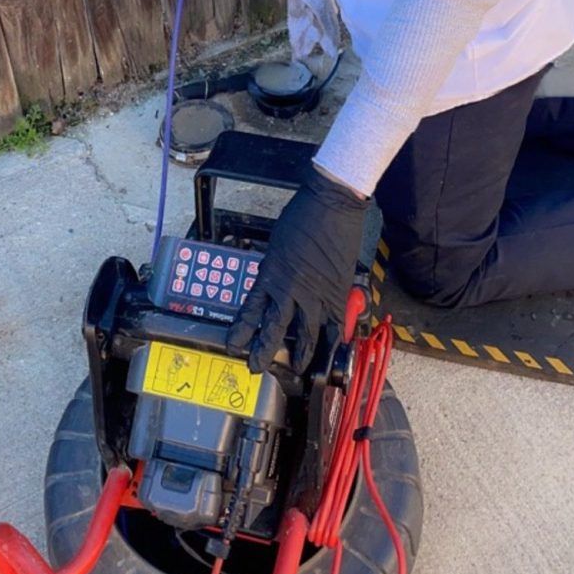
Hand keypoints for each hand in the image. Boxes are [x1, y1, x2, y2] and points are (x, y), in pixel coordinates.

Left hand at [226, 163, 367, 372]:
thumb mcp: (277, 245)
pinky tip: (333, 349)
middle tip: (257, 366)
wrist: (331, 206)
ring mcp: (316, 293)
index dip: (242, 331)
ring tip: (299, 367)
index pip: (251, 311)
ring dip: (303, 353)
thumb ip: (274, 268)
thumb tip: (274, 283)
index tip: (235, 346)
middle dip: (265, 351)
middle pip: (275, 329)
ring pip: (307, 334)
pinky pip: (336, 323)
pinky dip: (335, 338)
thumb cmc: (302, 217)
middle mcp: (290, 289)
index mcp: (270, 274)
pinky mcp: (338, 292)